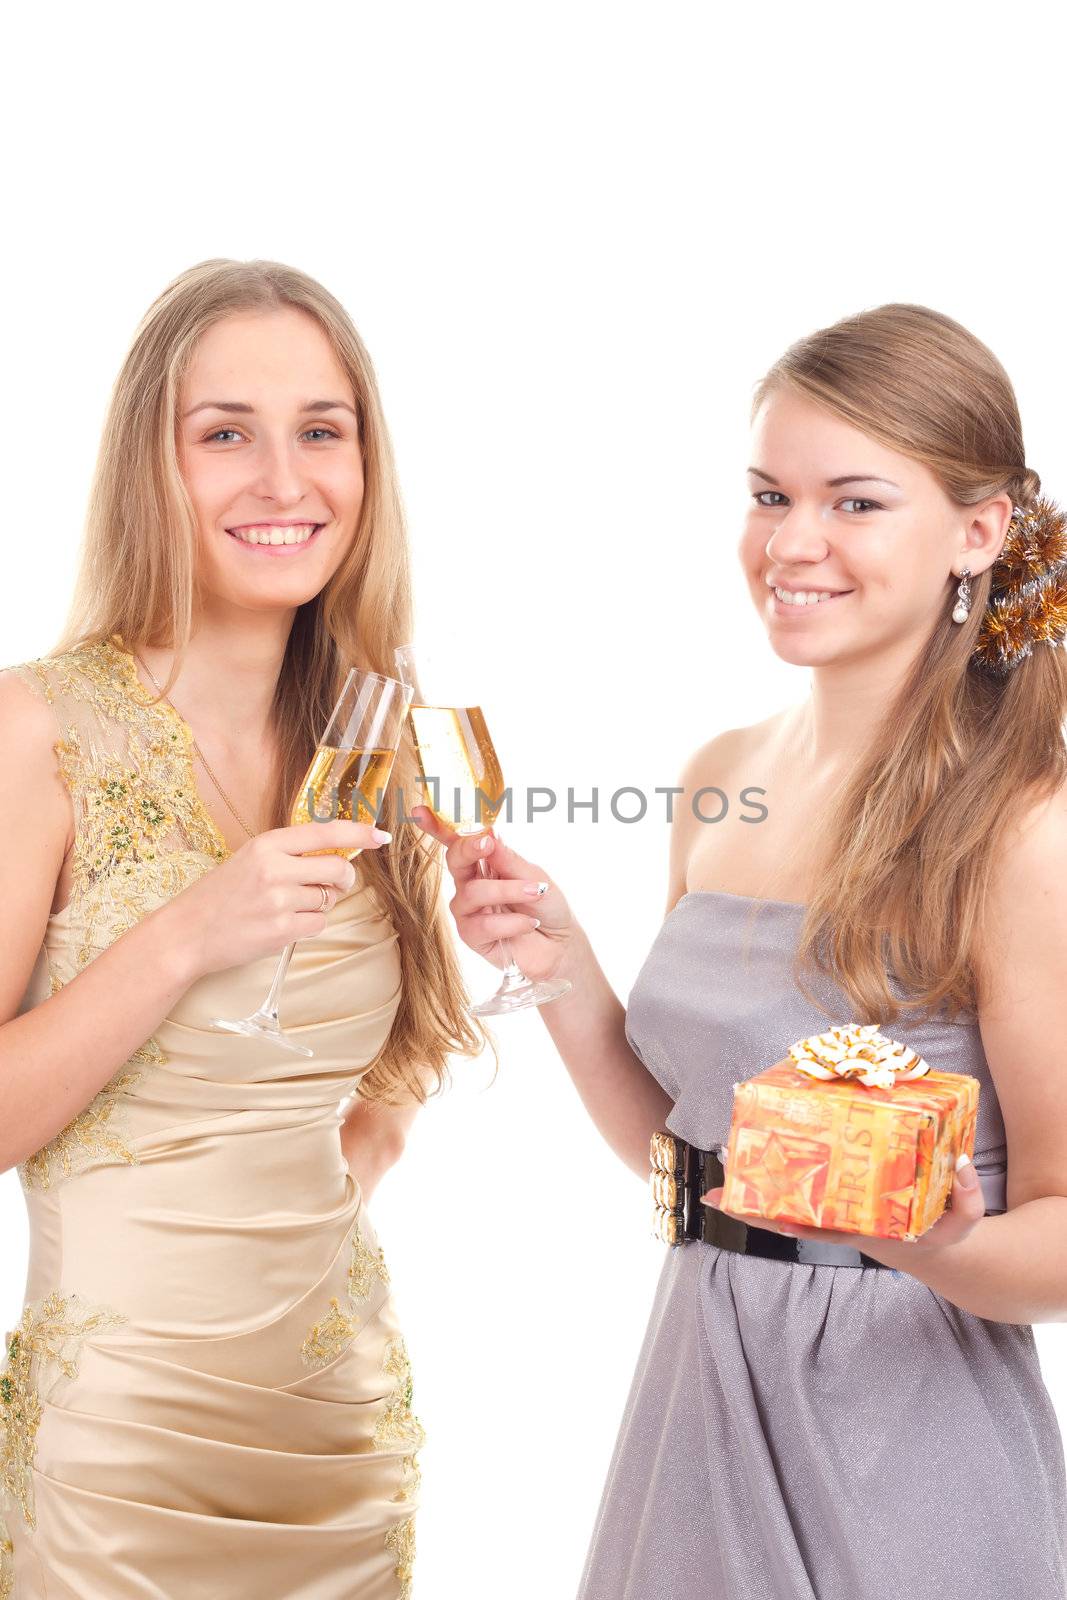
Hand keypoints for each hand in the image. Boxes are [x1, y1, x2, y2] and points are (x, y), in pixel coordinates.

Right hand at [156, 818, 391, 982]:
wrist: (187, 932)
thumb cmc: (221, 895)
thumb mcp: (251, 860)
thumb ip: (290, 854)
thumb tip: (339, 854)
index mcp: (267, 844)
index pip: (326, 833)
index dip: (358, 834)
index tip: (380, 836)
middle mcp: (275, 868)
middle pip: (339, 869)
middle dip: (344, 879)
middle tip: (332, 885)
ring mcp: (278, 900)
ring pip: (328, 900)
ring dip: (318, 905)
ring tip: (287, 907)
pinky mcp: (280, 930)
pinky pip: (318, 925)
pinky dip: (308, 926)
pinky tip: (283, 925)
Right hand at [410, 805, 577, 982]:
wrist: (561, 946)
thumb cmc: (548, 906)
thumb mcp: (535, 876)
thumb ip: (509, 859)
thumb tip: (487, 834)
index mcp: (485, 863)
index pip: (458, 842)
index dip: (437, 826)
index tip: (420, 812)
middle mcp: (471, 884)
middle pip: (454, 861)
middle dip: (467, 850)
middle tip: (486, 844)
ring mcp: (469, 911)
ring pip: (473, 893)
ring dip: (507, 891)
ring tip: (536, 893)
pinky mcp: (472, 936)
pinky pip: (483, 924)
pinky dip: (512, 922)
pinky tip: (530, 923)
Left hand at [700, 1101, 986, 1272]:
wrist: (931, 1243)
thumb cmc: (939, 1232)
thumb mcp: (960, 1225)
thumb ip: (967, 1200)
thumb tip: (960, 1163)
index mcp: (864, 1231)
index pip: (823, 1231)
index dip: (794, 1226)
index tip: (765, 1219)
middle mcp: (839, 1222)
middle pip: (787, 1219)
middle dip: (752, 1209)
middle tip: (713, 1194)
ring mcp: (831, 1210)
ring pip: (783, 1204)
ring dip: (753, 1192)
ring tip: (717, 1172)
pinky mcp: (831, 1195)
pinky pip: (796, 1189)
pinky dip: (774, 1178)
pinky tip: (753, 1155)